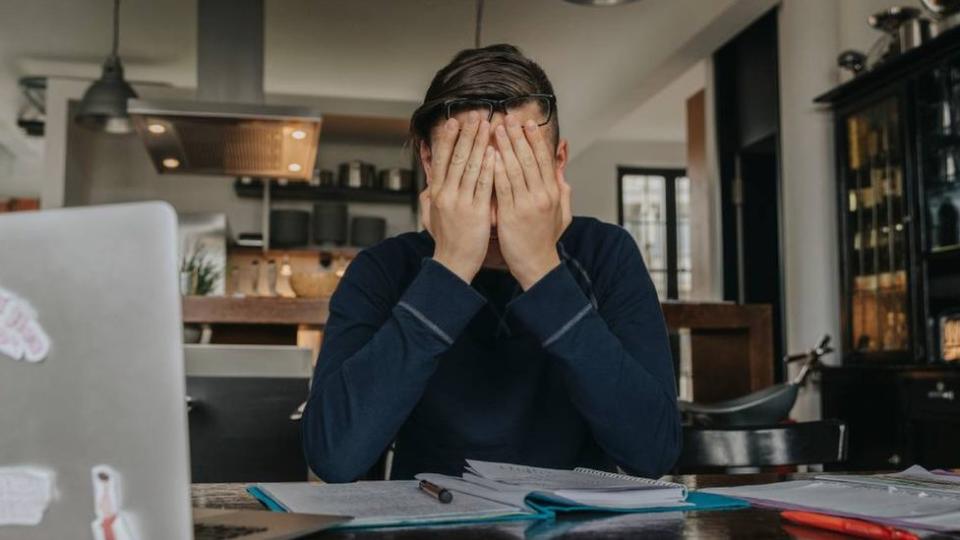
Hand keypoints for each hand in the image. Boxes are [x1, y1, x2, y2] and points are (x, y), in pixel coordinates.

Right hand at [422, 112, 495, 283]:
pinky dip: (489, 167)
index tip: (454, 121)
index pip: (441, 159)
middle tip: (476, 115)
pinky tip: (495, 153)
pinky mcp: (476, 212)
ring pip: (470, 166)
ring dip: (479, 143)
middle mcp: (446, 194)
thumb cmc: (446, 241)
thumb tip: (427, 186)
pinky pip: (484, 185)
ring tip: (488, 126)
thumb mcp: (431, 217)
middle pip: (456, 157)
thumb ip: (430, 199)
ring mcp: (461, 202)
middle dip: (467, 134)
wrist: (453, 263)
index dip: (448, 138)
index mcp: (436, 193)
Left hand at [492, 115, 571, 289]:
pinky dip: (496, 169)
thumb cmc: (545, 240)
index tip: (527, 123)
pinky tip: (489, 155)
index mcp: (553, 192)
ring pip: (515, 169)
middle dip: (518, 136)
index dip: (535, 139)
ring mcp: (527, 204)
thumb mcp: (562, 213)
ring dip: (505, 147)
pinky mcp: (511, 215)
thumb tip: (562, 173)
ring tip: (496, 130)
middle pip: (530, 159)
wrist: (537, 264)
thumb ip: (562, 191)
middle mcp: (542, 195)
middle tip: (508, 118)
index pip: (544, 159)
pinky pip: (502, 188)